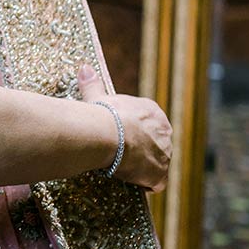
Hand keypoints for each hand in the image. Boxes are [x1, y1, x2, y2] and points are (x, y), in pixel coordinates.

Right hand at [78, 64, 171, 191]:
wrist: (107, 134)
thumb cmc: (103, 114)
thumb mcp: (97, 96)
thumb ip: (93, 83)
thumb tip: (84, 67)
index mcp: (152, 112)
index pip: (148, 123)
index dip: (134, 130)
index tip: (120, 135)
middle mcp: (164, 132)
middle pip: (154, 142)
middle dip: (141, 148)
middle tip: (121, 153)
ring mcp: (164, 154)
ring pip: (156, 161)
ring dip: (143, 165)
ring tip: (124, 167)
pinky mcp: (160, 173)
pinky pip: (156, 181)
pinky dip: (146, 182)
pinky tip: (131, 180)